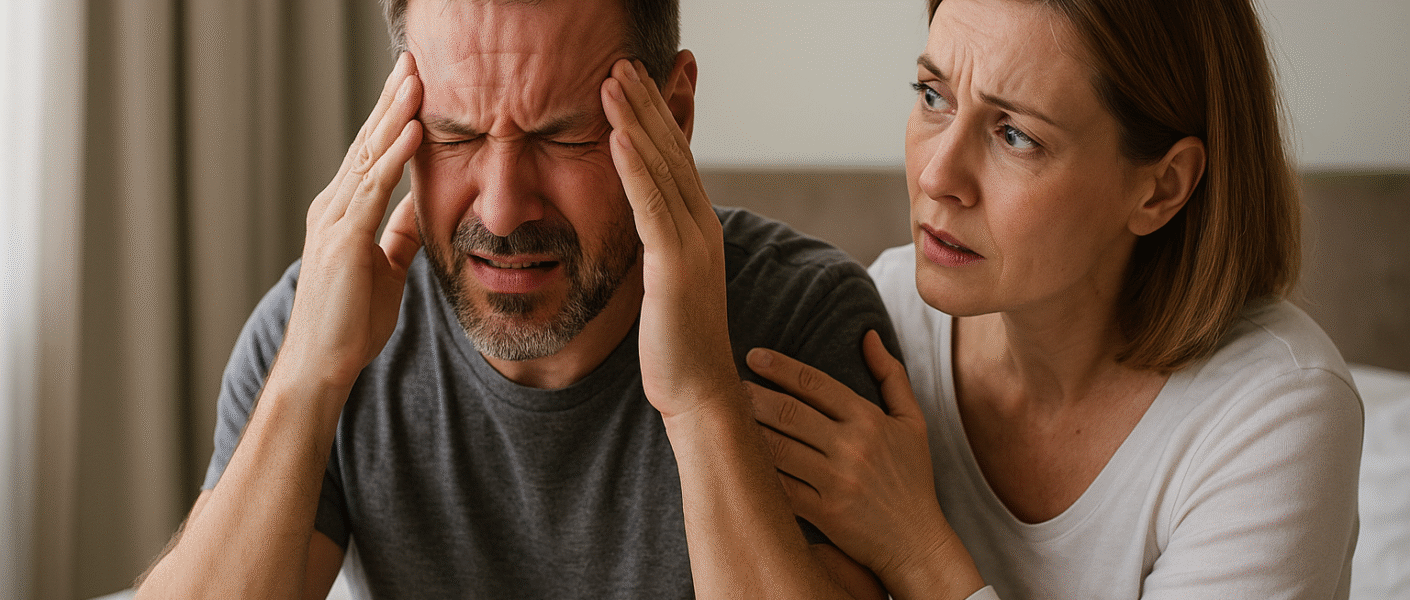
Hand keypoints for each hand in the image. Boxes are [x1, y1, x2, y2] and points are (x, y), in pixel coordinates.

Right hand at [278, 51, 423, 394]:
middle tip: (412, 60)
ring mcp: (335, 221)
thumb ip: (399, 234)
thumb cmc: (350, 321)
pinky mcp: (344, 240)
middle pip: (366, 142)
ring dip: (395, 114)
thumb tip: (420, 205)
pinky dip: (394, 156)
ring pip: (368, 155)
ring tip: (417, 79)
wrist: (324, 363)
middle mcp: (333, 207)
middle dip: (391, 99)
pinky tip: (414, 129)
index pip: (370, 153)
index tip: (413, 84)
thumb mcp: (386, 267)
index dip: (391, 116)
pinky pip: (374, 189)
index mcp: (342, 212)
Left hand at [601, 57, 741, 418]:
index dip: (653, 117)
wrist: (698, 393)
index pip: (674, 160)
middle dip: (645, 104)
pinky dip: (634, 169)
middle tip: (620, 61)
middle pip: (671, 151)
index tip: (631, 81)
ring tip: (612, 80)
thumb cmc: (675, 346)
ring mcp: (692, 244)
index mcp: (696, 229)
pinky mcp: (674, 267)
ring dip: (635, 121)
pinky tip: (615, 136)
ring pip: (662, 169)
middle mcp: (701, 227)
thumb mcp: (664, 284)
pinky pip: (651, 208)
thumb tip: (642, 230)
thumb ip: (656, 249)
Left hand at [746, 331, 949, 582]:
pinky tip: (735, 459)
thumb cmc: (912, 479)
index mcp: (869, 420)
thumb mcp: (912, 422)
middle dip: (753, 396)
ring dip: (748, 430)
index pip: (817, 384)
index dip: (781, 367)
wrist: (917, 543)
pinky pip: (781, 487)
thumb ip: (891, 375)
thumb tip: (868, 334)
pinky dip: (757, 472)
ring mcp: (837, 481)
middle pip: (790, 413)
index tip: (754, 356)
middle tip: (726, 384)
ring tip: (723, 416)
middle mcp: (852, 447)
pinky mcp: (824, 513)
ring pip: (779, 448)